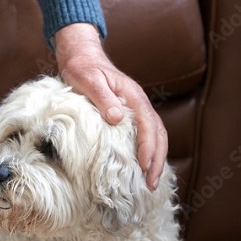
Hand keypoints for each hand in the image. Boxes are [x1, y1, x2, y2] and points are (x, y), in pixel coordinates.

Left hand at [53, 23, 167, 189]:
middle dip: (157, 160)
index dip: (148, 148)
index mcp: (133, 96)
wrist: (81, 55)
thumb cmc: (82, 67)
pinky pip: (145, 135)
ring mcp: (136, 109)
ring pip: (155, 136)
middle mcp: (139, 103)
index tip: (145, 167)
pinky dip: (148, 152)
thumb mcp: (88, 80)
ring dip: (155, 159)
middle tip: (151, 184)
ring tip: (150, 182)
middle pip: (158, 134)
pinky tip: (142, 167)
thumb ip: (103, 98)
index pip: (148, 126)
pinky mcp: (129, 114)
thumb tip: (117, 118)